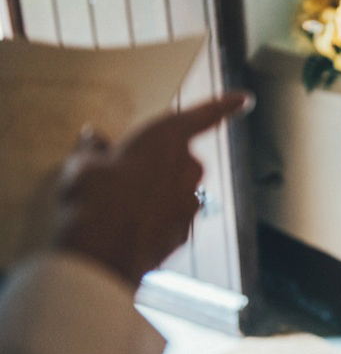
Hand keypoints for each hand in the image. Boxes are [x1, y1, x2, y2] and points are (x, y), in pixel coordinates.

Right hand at [52, 93, 251, 286]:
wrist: (102, 253)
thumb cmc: (94, 197)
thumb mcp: (83, 164)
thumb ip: (94, 149)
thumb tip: (93, 140)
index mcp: (168, 138)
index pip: (204, 115)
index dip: (224, 105)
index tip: (244, 99)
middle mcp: (188, 168)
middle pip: (179, 159)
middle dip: (156, 165)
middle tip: (120, 175)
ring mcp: (189, 203)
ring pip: (174, 191)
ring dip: (154, 194)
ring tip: (116, 206)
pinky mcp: (183, 233)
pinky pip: (169, 219)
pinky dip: (153, 220)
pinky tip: (126, 228)